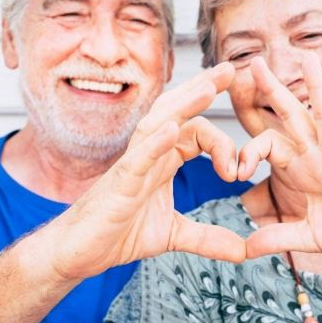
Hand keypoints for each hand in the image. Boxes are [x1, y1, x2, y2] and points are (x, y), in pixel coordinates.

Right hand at [49, 63, 245, 280]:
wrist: (78, 253)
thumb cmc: (117, 234)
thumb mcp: (173, 235)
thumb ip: (208, 238)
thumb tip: (243, 251)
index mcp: (163, 161)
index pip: (196, 132)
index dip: (222, 143)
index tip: (238, 172)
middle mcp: (149, 154)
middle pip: (178, 112)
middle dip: (204, 89)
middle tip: (232, 69)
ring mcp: (132, 165)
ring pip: (159, 124)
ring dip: (185, 105)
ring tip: (209, 88)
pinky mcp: (119, 183)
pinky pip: (138, 157)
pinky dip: (156, 143)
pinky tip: (172, 130)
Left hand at [239, 54, 321, 264]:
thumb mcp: (308, 237)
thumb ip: (279, 237)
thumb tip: (246, 249)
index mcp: (303, 170)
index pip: (270, 146)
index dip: (250, 152)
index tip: (236, 172)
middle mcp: (319, 157)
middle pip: (291, 117)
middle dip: (273, 90)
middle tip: (254, 62)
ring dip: (316, 87)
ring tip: (307, 57)